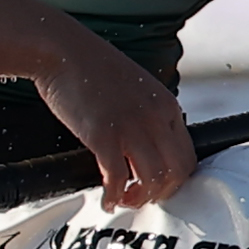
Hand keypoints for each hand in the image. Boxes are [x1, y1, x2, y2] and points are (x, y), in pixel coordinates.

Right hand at [38, 42, 196, 216]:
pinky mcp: (104, 136)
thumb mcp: (136, 87)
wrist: (61, 49)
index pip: (188, 155)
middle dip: (161, 193)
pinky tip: (105, 198)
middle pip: (176, 172)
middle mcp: (155, 118)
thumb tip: (147, 144)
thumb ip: (148, 113)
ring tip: (124, 199)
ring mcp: (131, 127)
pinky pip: (117, 179)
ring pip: (153, 180)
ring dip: (139, 198)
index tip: (158, 185)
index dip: (174, 179)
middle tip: (142, 196)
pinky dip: (113, 195)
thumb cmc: (91, 66)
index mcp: (166, 105)